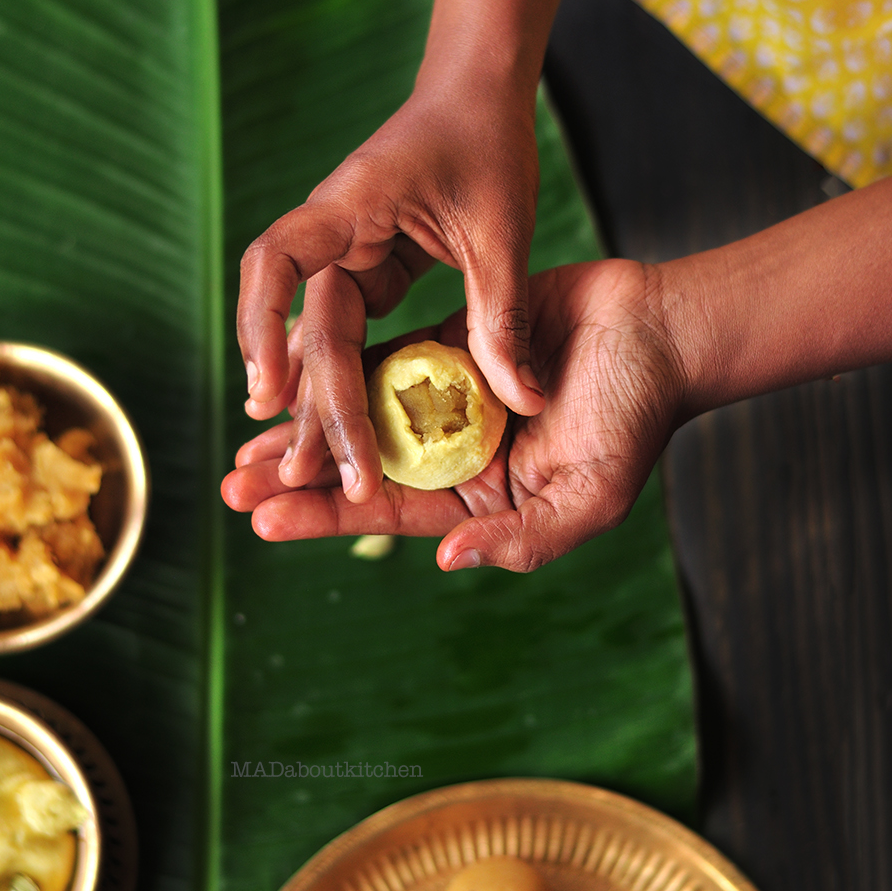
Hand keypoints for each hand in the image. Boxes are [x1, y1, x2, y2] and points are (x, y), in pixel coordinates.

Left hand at [222, 259, 686, 572]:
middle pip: (361, 469)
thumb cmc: (636, 419)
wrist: (660, 331)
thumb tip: (442, 559)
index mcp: (481, 497)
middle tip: (231, 486)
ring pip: (365, 414)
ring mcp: (451, 398)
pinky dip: (345, 365)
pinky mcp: (454, 342)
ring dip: (310, 427)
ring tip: (249, 440)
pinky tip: (299, 373)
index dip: (323, 515)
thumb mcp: (588, 497)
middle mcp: (457, 453)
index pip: (388, 512)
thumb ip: (520, 537)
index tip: (263, 517)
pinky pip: (390, 355)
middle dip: (299, 479)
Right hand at [236, 76, 545, 503]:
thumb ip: (503, 316)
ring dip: (321, 402)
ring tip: (315, 472)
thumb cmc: (487, 141)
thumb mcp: (501, 231)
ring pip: (322, 339)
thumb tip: (526, 403)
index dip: (263, 328)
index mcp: (350, 208)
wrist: (478, 93)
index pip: (275, 264)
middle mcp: (333, 235)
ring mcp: (347, 253)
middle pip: (307, 328)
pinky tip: (341, 427)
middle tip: (316, 474)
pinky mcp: (368, 269)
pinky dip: (347, 378)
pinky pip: (349, 332)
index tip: (268, 393)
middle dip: (312, 403)